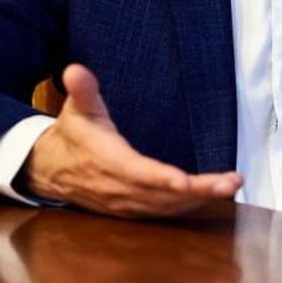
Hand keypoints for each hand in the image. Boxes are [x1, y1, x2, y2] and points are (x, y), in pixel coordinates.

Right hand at [22, 63, 241, 216]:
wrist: (52, 169)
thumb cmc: (73, 134)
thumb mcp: (77, 108)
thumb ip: (83, 89)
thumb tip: (75, 70)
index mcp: (107, 161)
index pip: (137, 173)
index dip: (161, 179)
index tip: (185, 181)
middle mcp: (119, 187)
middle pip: (162, 195)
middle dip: (198, 191)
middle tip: (229, 182)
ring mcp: (126, 202)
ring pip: (166, 207)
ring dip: (200, 199)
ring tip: (230, 185)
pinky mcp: (132, 209)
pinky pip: (164, 212)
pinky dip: (188, 206)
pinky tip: (211, 196)